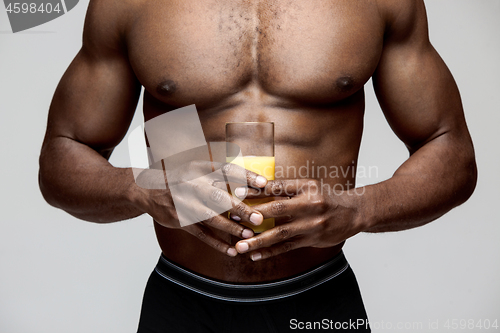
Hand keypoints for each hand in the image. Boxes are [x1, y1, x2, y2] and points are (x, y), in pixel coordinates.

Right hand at [132, 161, 267, 256]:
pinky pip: (201, 233)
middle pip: (219, 197)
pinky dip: (216, 243)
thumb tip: (251, 185)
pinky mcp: (180, 220)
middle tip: (258, 218)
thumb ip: (220, 174)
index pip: (227, 170)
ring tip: (248, 235)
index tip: (265, 184)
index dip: (246, 177)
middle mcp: (192, 184)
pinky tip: (231, 250)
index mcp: (200, 168)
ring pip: (210, 218)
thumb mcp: (198, 169)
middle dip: (240, 209)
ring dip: (230, 228)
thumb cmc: (182, 179)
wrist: (149, 190)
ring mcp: (185, 203)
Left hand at [233, 179, 364, 260]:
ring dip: (258, 241)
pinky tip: (256, 256)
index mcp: (306, 187)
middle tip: (234, 219)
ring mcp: (311, 225)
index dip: (256, 189)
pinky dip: (270, 252)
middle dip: (253, 214)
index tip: (237, 191)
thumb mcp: (309, 186)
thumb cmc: (326, 197)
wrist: (353, 213)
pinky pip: (287, 247)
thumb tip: (257, 187)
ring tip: (240, 246)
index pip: (277, 187)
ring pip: (280, 233)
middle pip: (277, 209)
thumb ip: (286, 188)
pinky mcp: (312, 240)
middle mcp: (309, 205)